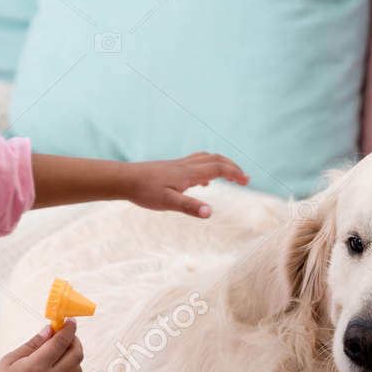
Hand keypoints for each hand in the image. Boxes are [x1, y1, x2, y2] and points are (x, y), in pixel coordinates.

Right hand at [0, 318, 83, 371]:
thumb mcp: (12, 358)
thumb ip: (34, 343)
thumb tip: (50, 329)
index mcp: (37, 366)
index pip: (61, 342)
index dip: (69, 328)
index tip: (70, 321)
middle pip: (77, 355)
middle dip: (75, 341)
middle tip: (67, 336)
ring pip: (78, 370)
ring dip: (73, 358)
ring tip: (59, 354)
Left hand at [124, 152, 248, 218]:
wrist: (124, 179)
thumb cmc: (144, 192)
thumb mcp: (168, 203)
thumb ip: (190, 207)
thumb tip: (210, 213)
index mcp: (189, 173)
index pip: (219, 168)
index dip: (234, 173)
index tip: (247, 181)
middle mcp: (186, 165)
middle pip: (216, 159)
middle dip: (232, 167)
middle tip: (244, 178)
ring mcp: (178, 165)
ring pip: (205, 159)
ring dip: (220, 165)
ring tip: (228, 176)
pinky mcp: (171, 168)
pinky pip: (194, 163)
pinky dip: (206, 168)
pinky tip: (202, 182)